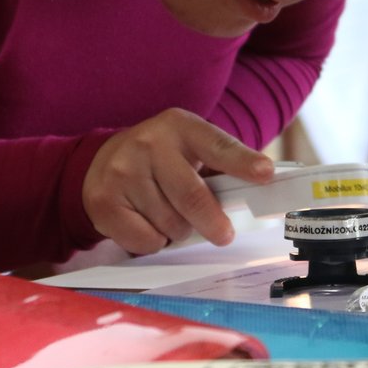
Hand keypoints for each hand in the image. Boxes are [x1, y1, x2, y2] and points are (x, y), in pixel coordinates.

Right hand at [81, 108, 273, 253]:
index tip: (265, 174)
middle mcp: (149, 144)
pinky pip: (144, 239)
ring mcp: (123, 171)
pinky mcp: (104, 201)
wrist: (102, 159)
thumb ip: (220, 168)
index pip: (217, 146)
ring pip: (169, 223)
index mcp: (180, 126)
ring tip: (172, 217)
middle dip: (213, 222)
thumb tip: (258, 194)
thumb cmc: (162, 160)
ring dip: (179, 231)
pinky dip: (155, 241)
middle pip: (191, 196)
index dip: (242, 162)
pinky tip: (148, 223)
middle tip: (223, 234)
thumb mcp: (190, 149)